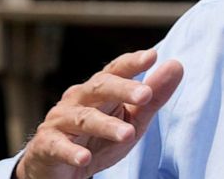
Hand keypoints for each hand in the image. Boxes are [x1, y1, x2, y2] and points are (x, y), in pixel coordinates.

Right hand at [16, 49, 183, 178]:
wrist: (59, 168)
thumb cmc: (100, 138)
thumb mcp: (132, 119)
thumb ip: (153, 96)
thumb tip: (176, 65)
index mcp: (100, 89)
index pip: (116, 70)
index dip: (132, 62)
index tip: (152, 55)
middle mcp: (78, 98)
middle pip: (100, 88)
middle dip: (122, 89)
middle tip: (145, 94)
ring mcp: (60, 120)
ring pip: (84, 119)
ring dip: (106, 126)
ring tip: (128, 134)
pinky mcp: (47, 144)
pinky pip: (58, 146)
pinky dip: (71, 152)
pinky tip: (85, 158)